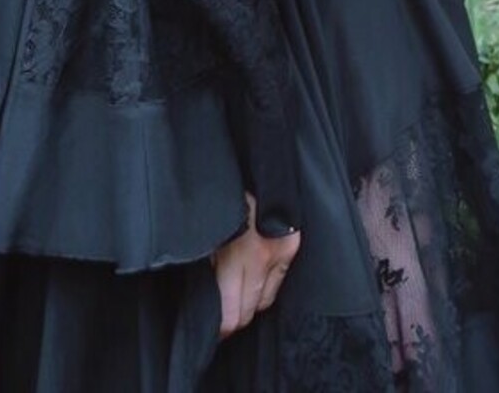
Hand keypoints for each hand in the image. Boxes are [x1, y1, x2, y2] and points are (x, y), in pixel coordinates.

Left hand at [211, 194, 300, 337]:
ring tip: (235, 299)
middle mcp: (260, 259)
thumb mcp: (208, 233)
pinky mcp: (291, 247)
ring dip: (249, 305)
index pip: (231, 313)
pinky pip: (278, 285)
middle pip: (247, 312)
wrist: (254, 170)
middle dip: (232, 319)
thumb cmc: (222, 198)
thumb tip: (207, 297)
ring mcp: (279, 254)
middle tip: (221, 318)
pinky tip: (253, 284)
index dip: (220, 327)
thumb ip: (210, 265)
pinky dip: (265, 290)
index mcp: (236, 256)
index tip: (212, 329)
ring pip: (264, 303)